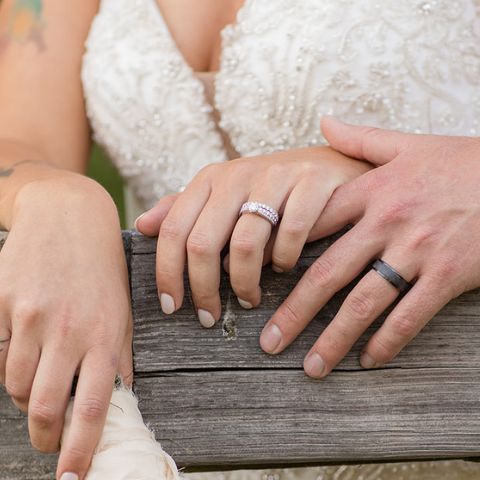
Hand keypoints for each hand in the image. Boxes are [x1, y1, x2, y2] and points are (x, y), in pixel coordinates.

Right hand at [0, 178, 132, 479]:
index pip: (94, 409)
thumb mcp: (122, 318)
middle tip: (48, 445)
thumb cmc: (101, 276)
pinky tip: (19, 353)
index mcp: (105, 339)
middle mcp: (67, 330)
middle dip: (44, 436)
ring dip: (24, 399)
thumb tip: (116, 414)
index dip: (80, 451)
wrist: (67, 216)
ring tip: (38, 387)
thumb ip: (115, 364)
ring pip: (13, 384)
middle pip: (44, 405)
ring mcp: (29, 315)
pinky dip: (3, 366)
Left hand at [133, 146, 371, 324]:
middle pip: (202, 243)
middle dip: (203, 289)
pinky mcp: (312, 182)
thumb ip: (188, 210)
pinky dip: (284, 260)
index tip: (172, 307)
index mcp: (211, 178)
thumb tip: (141, 225)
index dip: (168, 273)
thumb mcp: (229, 195)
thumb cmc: (278, 189)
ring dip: (244, 283)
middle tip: (210, 316)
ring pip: (245, 245)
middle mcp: (238, 173)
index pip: (174, 231)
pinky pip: (290, 234)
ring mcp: (276, 176)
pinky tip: (284, 269)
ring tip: (249, 299)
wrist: (337, 163)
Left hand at [254, 118, 479, 376]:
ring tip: (311, 367)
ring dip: (333, 339)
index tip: (253, 280)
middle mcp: (390, 219)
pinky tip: (370, 361)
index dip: (276, 252)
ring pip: (363, 301)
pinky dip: (387, 341)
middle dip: (292, 313)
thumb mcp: (415, 142)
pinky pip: (411, 315)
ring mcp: (421, 247)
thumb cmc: (478, 159)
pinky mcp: (453, 271)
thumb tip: (322, 122)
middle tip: (266, 344)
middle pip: (326, 273)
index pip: (311, 223)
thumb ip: (363, 139)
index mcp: (376, 187)